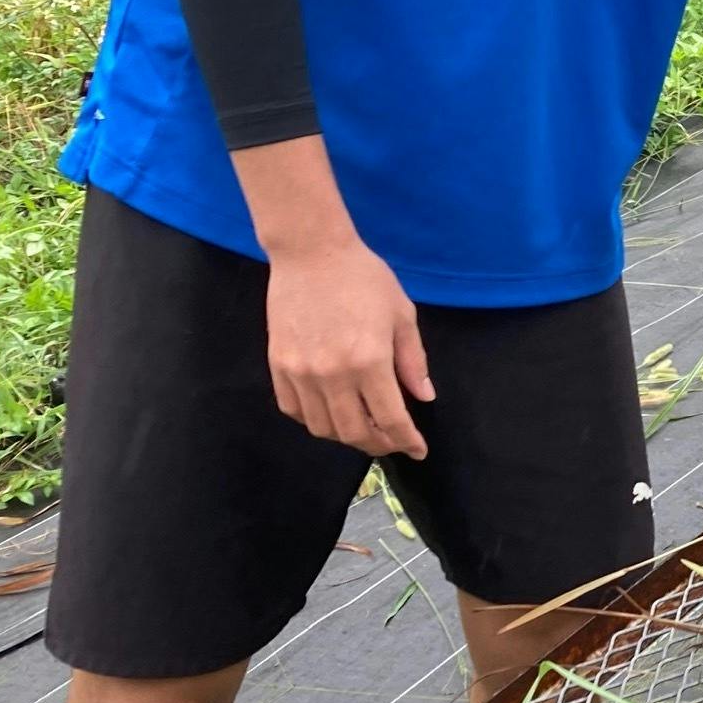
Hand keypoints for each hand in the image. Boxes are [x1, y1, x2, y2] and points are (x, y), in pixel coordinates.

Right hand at [266, 235, 431, 456]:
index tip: (418, 449)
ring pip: (323, 427)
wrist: (311, 253)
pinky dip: (315, 420)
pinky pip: (294, 410)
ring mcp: (301, 372)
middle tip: (392, 441)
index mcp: (369, 361)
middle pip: (355, 432)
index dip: (406, 440)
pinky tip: (331, 412)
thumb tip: (424, 397)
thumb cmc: (363, 278)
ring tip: (364, 428)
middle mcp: (333, 374)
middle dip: (379, 444)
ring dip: (346, 436)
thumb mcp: (402, 315)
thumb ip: (413, 361)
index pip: (390, 419)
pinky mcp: (278, 365)